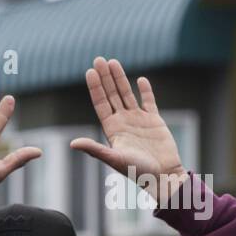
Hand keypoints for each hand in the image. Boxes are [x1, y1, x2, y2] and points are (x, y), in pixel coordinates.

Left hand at [70, 57, 185, 204]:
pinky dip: (145, 91)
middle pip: (111, 95)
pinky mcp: (155, 121)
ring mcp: (139, 120)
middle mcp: (123, 122)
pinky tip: (140, 80)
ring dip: (120, 79)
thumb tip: (73, 144)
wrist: (162, 175)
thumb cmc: (137, 171)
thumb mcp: (113, 159)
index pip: (101, 104)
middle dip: (105, 77)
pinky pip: (149, 102)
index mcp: (112, 129)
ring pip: (127, 94)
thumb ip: (94, 149)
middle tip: (98, 59)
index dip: (95, 88)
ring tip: (113, 62)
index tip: (90, 72)